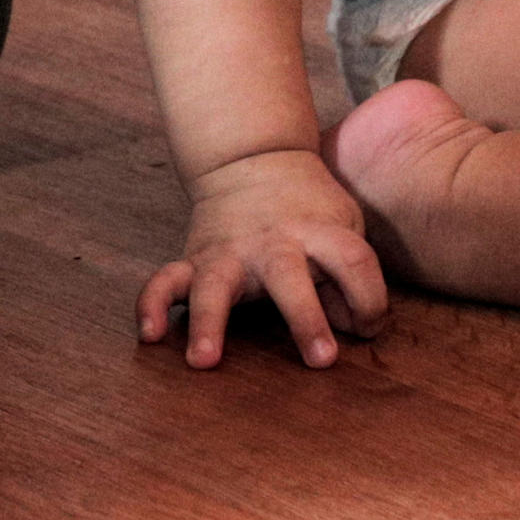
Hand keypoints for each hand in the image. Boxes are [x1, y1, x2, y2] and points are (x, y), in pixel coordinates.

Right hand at [140, 147, 388, 369]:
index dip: (370, 299)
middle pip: (289, 276)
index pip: (353, 262)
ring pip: (215, 285)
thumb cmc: (309, 208)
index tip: (369, 328)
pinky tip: (149, 334)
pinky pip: (165, 281)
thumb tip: (354, 328)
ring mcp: (228, 251)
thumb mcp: (344, 225)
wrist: (254, 158)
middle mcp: (272, 242)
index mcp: (317, 230)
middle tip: (322, 361)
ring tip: (203, 360)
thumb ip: (350, 277)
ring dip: (209, 322)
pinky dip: (152, 305)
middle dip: (306, 318)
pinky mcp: (194, 259)